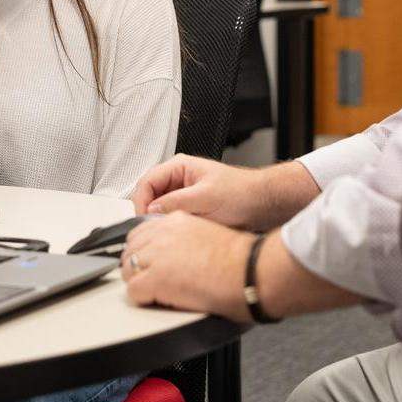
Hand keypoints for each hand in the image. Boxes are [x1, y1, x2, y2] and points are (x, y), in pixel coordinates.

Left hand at [120, 211, 254, 321]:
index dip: (144, 249)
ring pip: (128, 268)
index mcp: (176, 220)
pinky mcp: (157, 279)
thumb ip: (185, 238)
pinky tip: (158, 301)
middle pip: (131, 248)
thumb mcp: (206, 233)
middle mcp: (163, 233)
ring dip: (138, 281)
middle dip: (137, 265)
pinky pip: (133, 291)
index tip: (148, 261)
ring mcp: (157, 255)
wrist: (248, 271)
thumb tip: (175, 254)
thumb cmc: (239, 258)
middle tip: (149, 279)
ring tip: (155, 292)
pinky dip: (142, 299)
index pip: (141, 231)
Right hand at [131, 154, 263, 227]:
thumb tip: (153, 209)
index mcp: (179, 167)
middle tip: (152, 229)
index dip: (141, 201)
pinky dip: (169, 226)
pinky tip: (175, 234)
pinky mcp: (188, 208)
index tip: (143, 220)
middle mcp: (178, 179)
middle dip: (148, 212)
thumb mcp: (206, 197)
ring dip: (159, 220)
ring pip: (158, 208)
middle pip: (149, 195)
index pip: (146, 181)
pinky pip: (170, 217)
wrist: (261, 203)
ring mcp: (182, 194)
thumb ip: (177, 202)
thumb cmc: (240, 193)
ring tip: (165, 232)